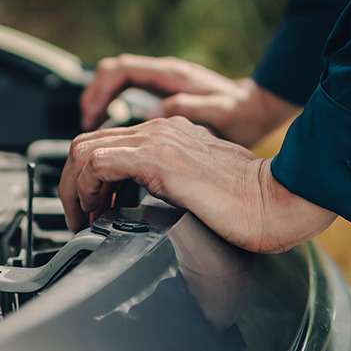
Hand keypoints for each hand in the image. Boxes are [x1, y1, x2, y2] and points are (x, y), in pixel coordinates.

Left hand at [58, 117, 335, 252]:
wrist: (279, 201)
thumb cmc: (252, 207)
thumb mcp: (199, 192)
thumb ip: (171, 189)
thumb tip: (143, 212)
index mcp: (170, 135)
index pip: (108, 144)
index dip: (87, 178)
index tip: (90, 210)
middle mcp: (159, 130)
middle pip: (88, 143)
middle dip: (71, 183)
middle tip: (77, 218)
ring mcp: (157, 139)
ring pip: (84, 150)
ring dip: (73, 188)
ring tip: (81, 220)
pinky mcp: (157, 157)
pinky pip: (97, 163)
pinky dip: (85, 189)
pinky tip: (96, 213)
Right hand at [80, 54, 298, 147]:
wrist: (261, 110)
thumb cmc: (245, 114)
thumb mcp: (224, 112)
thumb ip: (192, 108)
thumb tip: (156, 110)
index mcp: (171, 76)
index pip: (120, 70)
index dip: (99, 90)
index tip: (89, 116)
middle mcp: (163, 75)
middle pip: (111, 74)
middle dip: (91, 98)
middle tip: (84, 127)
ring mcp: (162, 84)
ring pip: (116, 84)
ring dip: (100, 104)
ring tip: (91, 134)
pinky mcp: (164, 96)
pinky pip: (127, 95)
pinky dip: (114, 111)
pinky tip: (113, 136)